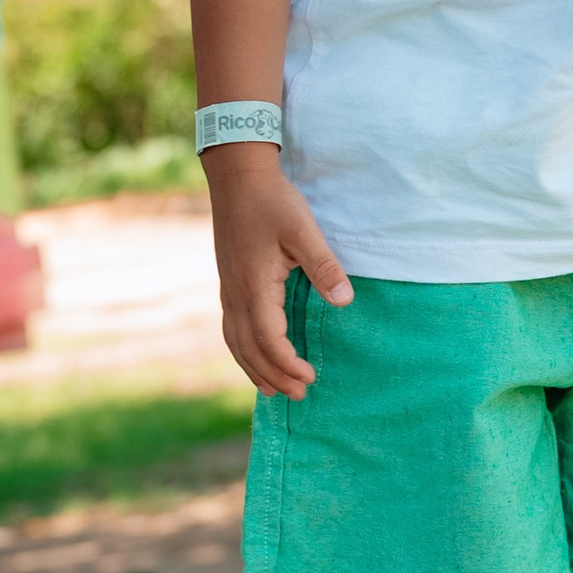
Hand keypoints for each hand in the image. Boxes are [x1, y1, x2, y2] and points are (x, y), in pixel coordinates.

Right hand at [205, 146, 352, 394]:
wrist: (237, 177)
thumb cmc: (273, 202)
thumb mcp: (304, 231)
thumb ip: (324, 267)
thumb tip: (344, 302)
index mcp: (254, 287)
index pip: (268, 340)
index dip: (287, 364)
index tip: (311, 378)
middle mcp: (235, 294)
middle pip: (249, 350)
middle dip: (273, 376)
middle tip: (299, 395)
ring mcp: (228, 290)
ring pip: (235, 342)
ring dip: (254, 369)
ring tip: (274, 390)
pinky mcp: (228, 283)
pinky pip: (231, 329)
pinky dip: (243, 351)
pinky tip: (254, 356)